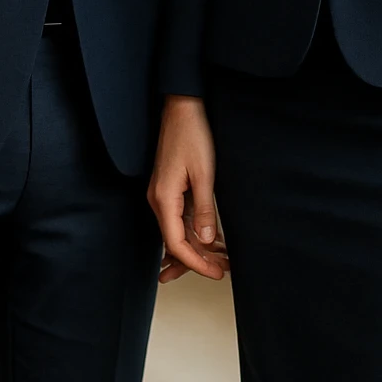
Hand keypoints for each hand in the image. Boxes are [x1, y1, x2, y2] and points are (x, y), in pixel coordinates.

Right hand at [148, 95, 229, 283]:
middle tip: (223, 270)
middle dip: (199, 259)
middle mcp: (159, 200)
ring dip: (199, 246)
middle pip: (176, 241)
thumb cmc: (192, 135)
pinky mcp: (170, 190)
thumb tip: (205, 240)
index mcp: (163, 199)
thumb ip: (204, 209)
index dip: (196, 263)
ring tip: (223, 258)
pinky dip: (197, 231)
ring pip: (179, 231)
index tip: (215, 272)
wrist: (182, 109)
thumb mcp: (204, 174)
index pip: (176, 243)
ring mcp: (163, 195)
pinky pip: (181, 218)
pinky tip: (213, 239)